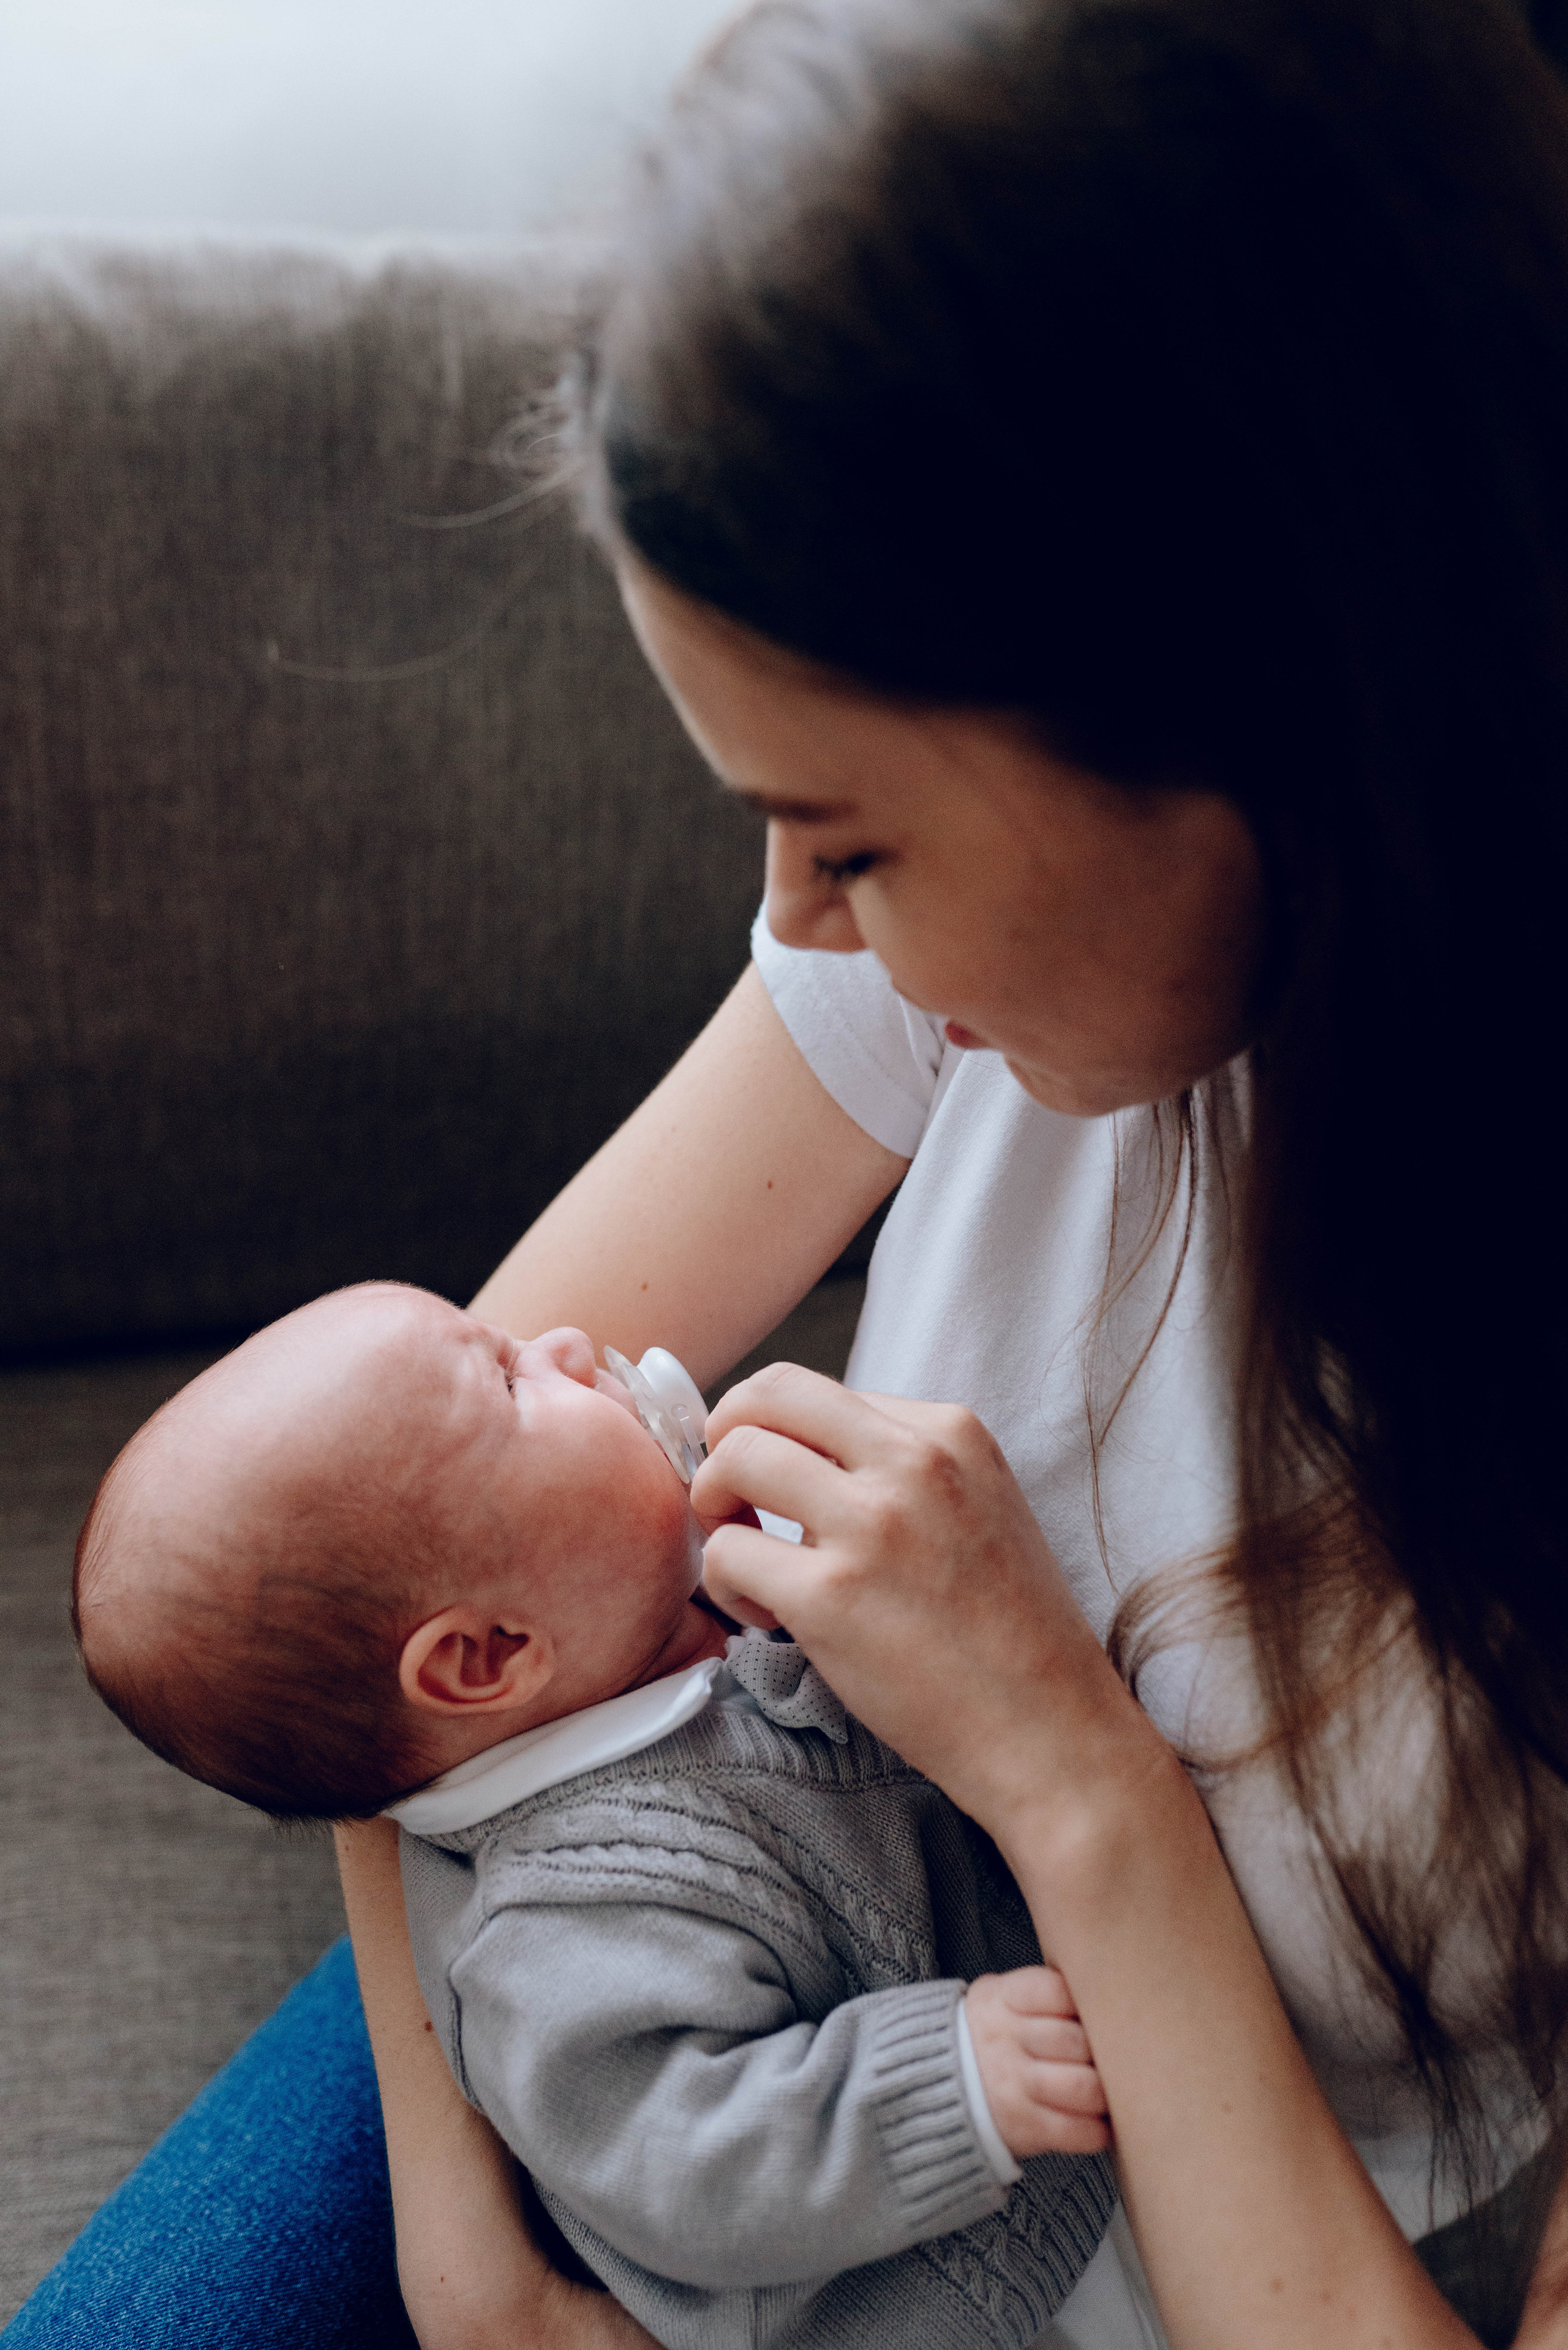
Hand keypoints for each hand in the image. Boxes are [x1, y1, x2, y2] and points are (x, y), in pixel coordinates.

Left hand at [693, 1364, 1158, 1843]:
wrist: (1049, 1731)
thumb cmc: (1009, 1632)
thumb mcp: (979, 1503)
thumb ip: (902, 1465)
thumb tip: (801, 1451)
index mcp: (950, 1431)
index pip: (814, 1390)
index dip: (771, 1430)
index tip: (773, 1480)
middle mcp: (913, 1460)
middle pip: (764, 1396)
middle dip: (724, 1438)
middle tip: (732, 1500)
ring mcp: (871, 1525)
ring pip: (733, 1459)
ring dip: (714, 1507)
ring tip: (748, 1561)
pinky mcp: (831, 1597)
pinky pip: (727, 1553)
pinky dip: (724, 1583)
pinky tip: (765, 1617)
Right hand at [966, 1966, 1110, 2158]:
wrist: (938, 2085)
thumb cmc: (994, 2035)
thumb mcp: (1001, 1997)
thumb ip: (1042, 1991)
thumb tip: (1106, 1993)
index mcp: (1001, 1999)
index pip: (1058, 1991)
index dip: (1087, 2003)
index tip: (1096, 2014)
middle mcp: (1003, 2039)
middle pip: (1076, 2040)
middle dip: (1103, 2051)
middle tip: (1115, 2056)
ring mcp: (1011, 2085)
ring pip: (1083, 2086)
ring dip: (1106, 2092)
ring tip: (1109, 2090)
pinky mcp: (1021, 2127)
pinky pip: (1076, 2131)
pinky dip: (1098, 2131)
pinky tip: (1100, 2123)